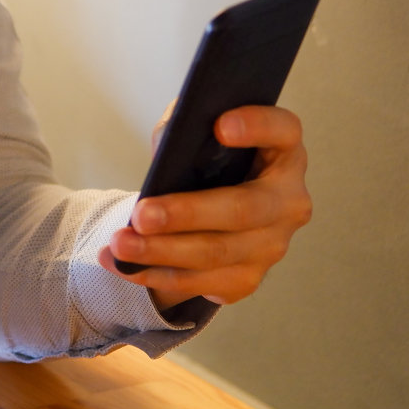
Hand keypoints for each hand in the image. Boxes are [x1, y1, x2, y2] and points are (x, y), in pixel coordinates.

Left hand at [99, 105, 312, 310]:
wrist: (211, 209)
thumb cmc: (206, 160)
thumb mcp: (197, 134)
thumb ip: (186, 128)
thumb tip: (167, 142)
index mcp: (283, 152)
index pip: (283, 130)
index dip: (257, 126)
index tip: (220, 125)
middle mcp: (288, 201)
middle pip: (243, 209)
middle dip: (187, 214)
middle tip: (141, 214)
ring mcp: (272, 245)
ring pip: (217, 253)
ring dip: (162, 251)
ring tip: (121, 245)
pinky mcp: (248, 278)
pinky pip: (201, 282)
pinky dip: (158, 275)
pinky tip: (125, 266)